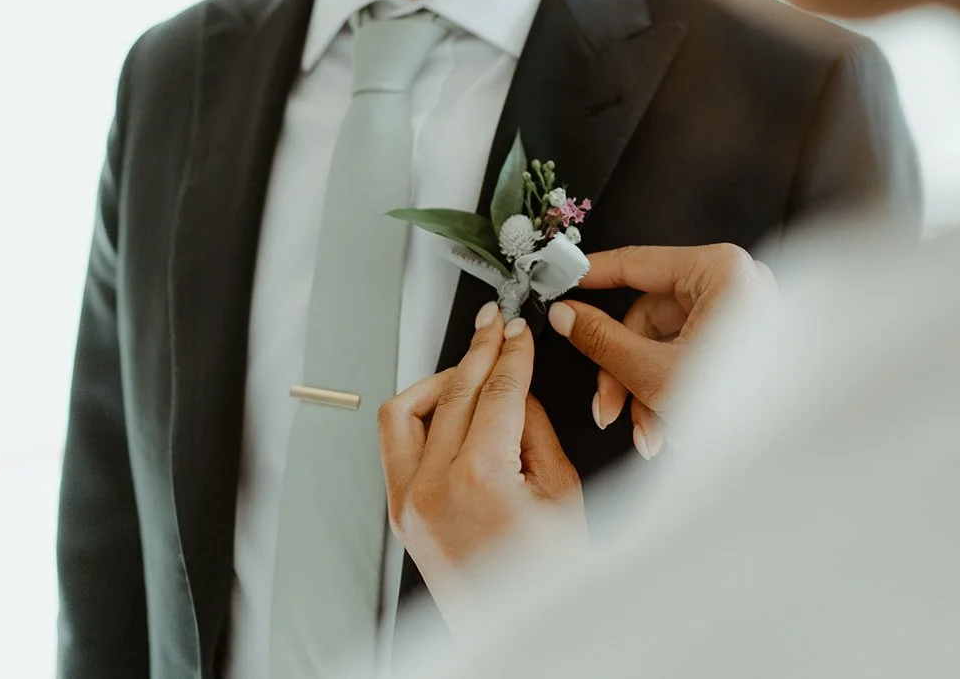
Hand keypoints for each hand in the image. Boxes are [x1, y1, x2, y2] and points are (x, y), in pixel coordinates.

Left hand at [377, 304, 585, 630]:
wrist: (525, 631)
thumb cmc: (548, 578)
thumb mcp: (562, 490)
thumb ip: (535, 428)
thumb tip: (517, 391)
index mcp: (478, 478)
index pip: (495, 389)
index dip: (511, 351)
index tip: (518, 331)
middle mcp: (431, 488)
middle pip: (454, 391)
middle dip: (479, 351)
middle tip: (497, 328)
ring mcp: (408, 503)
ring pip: (406, 410)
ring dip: (440, 379)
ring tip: (471, 366)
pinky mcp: (400, 514)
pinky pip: (397, 444)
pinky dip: (420, 415)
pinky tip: (448, 406)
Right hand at [547, 244, 775, 459]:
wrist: (791, 447)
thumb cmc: (741, 404)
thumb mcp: (655, 371)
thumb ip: (602, 339)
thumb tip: (566, 315)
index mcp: (720, 271)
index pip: (637, 262)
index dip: (591, 275)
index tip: (559, 280)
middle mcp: (735, 283)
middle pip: (650, 317)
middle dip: (625, 372)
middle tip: (607, 408)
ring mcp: (743, 312)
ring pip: (668, 343)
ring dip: (648, 391)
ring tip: (648, 436)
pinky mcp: (746, 340)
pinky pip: (693, 355)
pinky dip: (675, 390)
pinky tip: (669, 431)